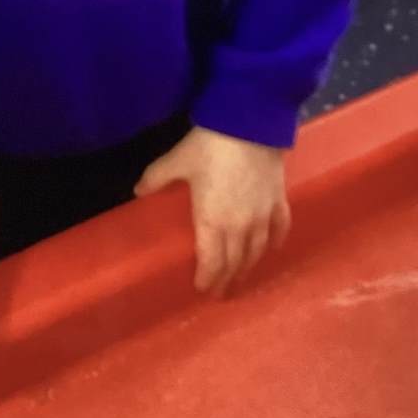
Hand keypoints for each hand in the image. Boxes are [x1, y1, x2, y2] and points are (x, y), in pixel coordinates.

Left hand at [134, 126, 289, 296]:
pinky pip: (279, 229)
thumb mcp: (177, 160)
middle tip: (221, 292)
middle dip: (227, 280)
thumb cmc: (209, 145)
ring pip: (257, 251)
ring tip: (242, 277)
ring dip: (248, 267)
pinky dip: (275, 242)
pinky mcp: (278, 201)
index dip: (207, 279)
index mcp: (211, 223)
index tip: (203, 289)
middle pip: (234, 262)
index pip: (211, 262)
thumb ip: (156, 178)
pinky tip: (272, 249)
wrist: (250, 124)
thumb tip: (138, 191)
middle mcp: (239, 227)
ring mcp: (262, 216)